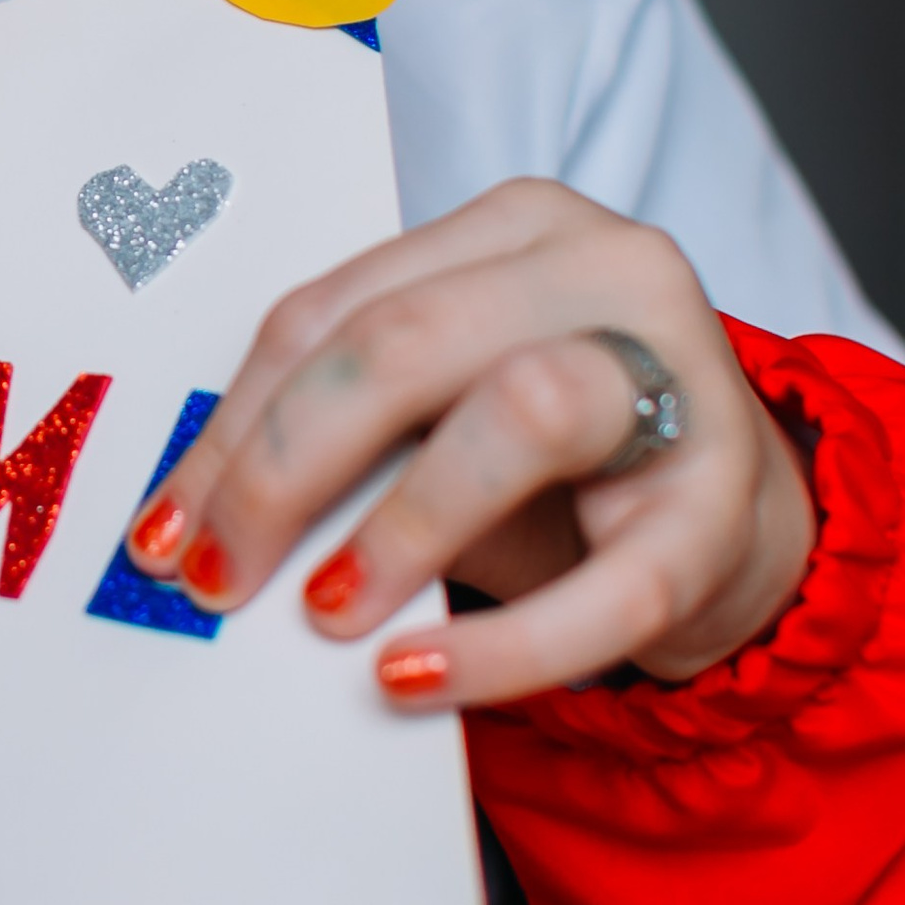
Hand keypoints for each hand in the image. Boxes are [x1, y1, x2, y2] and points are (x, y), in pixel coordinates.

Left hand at [124, 179, 815, 707]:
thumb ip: (344, 428)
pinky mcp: (724, 508)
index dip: (233, 423)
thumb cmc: (560, 458)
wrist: (738, 517)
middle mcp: (606, 268)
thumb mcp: (445, 412)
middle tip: (216, 576)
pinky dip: (501, 645)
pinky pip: (610, 583)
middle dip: (284, 466)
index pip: (334, 309)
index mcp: (516, 226)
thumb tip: (192, 522)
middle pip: (406, 344)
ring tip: (323, 611)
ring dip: (400, 523)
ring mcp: (683, 378)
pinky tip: (410, 677)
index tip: (166, 524)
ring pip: (521, 410)